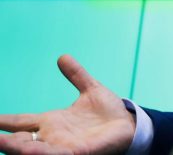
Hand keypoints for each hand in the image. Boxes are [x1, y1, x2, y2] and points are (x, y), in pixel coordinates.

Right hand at [0, 55, 135, 154]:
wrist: (130, 124)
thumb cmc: (109, 111)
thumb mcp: (90, 89)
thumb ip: (76, 75)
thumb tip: (63, 57)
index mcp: (51, 122)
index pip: (19, 122)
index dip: (2, 121)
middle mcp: (52, 136)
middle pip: (19, 140)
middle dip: (3, 140)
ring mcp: (62, 146)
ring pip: (31, 150)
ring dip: (14, 148)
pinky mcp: (76, 153)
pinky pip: (54, 154)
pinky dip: (40, 152)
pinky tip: (27, 150)